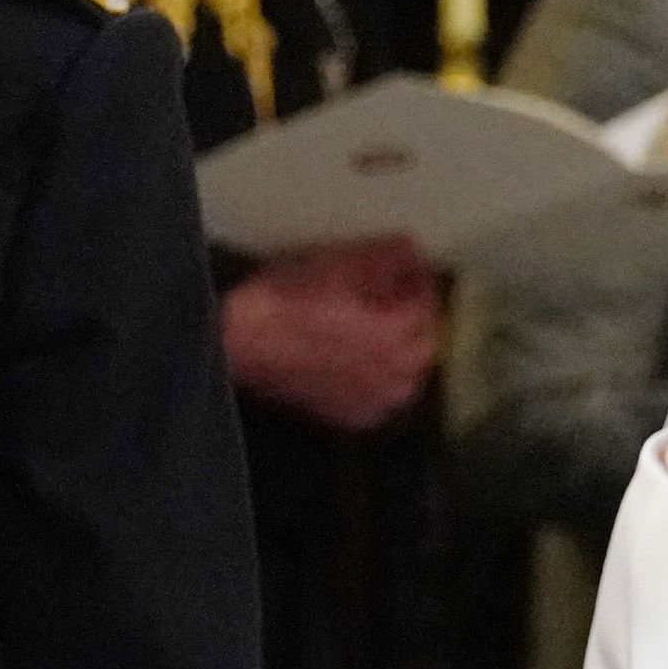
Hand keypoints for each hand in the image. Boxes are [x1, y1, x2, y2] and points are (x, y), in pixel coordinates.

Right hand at [221, 240, 439, 431]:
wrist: (240, 342)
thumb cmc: (285, 301)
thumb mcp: (339, 264)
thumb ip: (387, 257)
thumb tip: (412, 250)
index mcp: (395, 334)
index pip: (427, 304)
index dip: (419, 282)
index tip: (409, 271)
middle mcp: (392, 375)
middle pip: (425, 344)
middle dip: (418, 320)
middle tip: (400, 299)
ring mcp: (372, 402)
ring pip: (408, 378)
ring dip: (405, 354)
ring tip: (386, 332)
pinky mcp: (350, 418)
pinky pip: (384, 401)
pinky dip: (384, 382)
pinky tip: (366, 366)